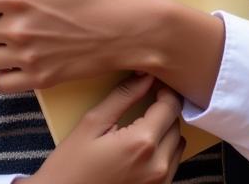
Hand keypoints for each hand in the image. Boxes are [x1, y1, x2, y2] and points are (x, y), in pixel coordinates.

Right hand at [29, 74, 184, 183]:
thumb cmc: (71, 166)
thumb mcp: (92, 123)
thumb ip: (122, 96)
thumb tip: (145, 76)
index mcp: (142, 143)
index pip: (171, 106)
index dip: (164, 90)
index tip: (153, 84)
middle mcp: (158, 165)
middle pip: (176, 125)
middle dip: (163, 110)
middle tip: (143, 104)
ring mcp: (159, 183)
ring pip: (177, 144)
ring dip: (165, 131)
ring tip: (141, 126)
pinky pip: (171, 164)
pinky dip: (162, 151)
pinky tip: (140, 147)